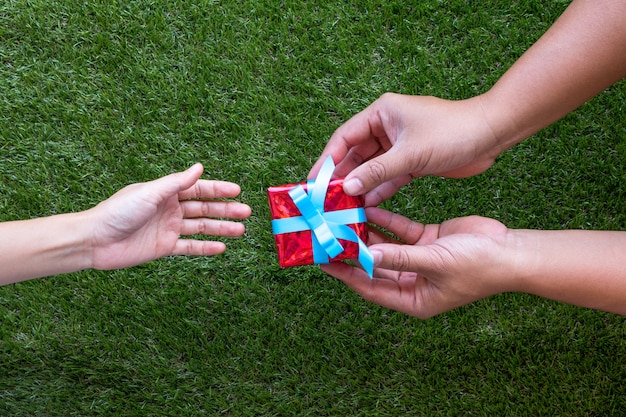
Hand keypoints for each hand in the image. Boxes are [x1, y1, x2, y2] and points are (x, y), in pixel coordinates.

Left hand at [87, 164, 250, 269]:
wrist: (95, 240)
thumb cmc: (118, 212)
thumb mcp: (149, 193)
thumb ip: (176, 182)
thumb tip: (199, 167)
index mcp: (166, 192)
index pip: (198, 189)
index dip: (218, 190)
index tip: (237, 191)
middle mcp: (170, 209)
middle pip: (204, 209)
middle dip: (225, 210)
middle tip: (246, 212)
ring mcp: (169, 228)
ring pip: (201, 228)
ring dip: (221, 229)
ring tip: (240, 230)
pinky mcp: (164, 247)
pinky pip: (190, 247)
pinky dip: (206, 248)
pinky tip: (221, 248)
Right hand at [309, 93, 501, 205]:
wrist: (492, 134)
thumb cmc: (453, 132)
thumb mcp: (410, 154)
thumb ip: (377, 172)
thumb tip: (348, 188)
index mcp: (381, 114)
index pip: (344, 138)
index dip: (327, 160)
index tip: (313, 182)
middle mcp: (386, 128)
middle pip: (355, 155)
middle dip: (342, 177)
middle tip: (325, 200)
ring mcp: (399, 146)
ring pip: (371, 169)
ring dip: (360, 187)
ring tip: (342, 208)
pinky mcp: (412, 161)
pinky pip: (389, 177)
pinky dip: (379, 190)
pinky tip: (366, 207)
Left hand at [321, 207, 512, 318]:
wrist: (511, 251)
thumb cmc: (479, 267)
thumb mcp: (435, 263)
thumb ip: (399, 257)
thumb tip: (367, 254)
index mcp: (413, 299)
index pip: (370, 287)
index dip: (347, 274)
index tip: (324, 261)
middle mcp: (412, 282)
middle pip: (374, 265)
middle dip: (353, 250)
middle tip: (329, 235)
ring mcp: (419, 260)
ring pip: (385, 245)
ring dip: (367, 232)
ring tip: (344, 218)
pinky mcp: (427, 240)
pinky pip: (400, 230)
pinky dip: (387, 219)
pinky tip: (369, 208)